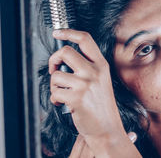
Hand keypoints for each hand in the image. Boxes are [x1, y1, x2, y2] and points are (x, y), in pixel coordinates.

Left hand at [50, 29, 140, 156]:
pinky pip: (54, 92)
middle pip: (66, 52)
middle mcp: (95, 71)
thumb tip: (64, 57)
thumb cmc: (101, 104)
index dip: (69, 32)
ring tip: (64, 93)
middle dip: (54, 60)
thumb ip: (88, 66)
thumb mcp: (101, 80)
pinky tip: (65, 103)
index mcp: (101, 64)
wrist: (107, 128)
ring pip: (56, 75)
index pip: (85, 39)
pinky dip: (55, 99)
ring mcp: (86, 84)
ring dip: (54, 86)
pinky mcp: (77, 97)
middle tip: (55, 69)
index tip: (57, 32)